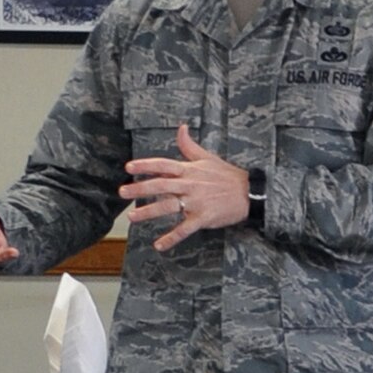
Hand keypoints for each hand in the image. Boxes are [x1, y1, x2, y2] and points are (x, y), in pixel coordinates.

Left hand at [120, 123, 251, 252]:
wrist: (250, 193)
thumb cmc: (228, 175)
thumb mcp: (208, 157)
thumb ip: (189, 145)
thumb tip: (181, 128)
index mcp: (190, 170)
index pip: (163, 165)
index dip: (146, 165)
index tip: (129, 167)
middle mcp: (190, 185)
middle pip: (161, 185)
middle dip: (140, 188)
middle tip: (122, 192)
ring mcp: (196, 202)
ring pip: (168, 206)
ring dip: (149, 212)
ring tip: (132, 217)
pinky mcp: (203, 218)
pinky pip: (184, 229)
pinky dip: (171, 238)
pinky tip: (159, 245)